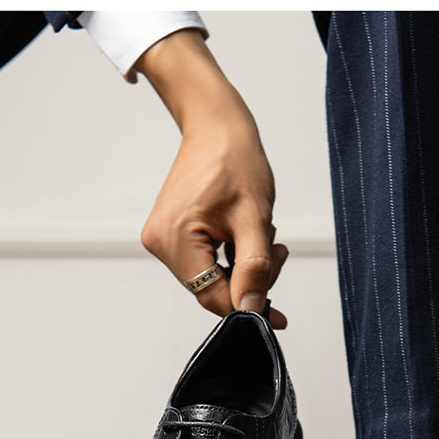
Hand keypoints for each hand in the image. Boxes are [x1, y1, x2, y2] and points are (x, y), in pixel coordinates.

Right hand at [136, 30, 287, 328]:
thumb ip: (254, 268)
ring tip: (261, 234)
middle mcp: (160, 242)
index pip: (213, 296)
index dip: (248, 305)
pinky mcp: (171, 235)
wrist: (216, 125)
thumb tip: (251, 308)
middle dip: (249, 279)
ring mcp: (163, 239)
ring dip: (243, 266)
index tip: (277, 313)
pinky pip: (206, 263)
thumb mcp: (255, 218)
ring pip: (212, 278)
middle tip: (276, 251)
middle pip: (212, 290)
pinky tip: (244, 235)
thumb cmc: (235, 160)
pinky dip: (231, 257)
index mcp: (174, 239)